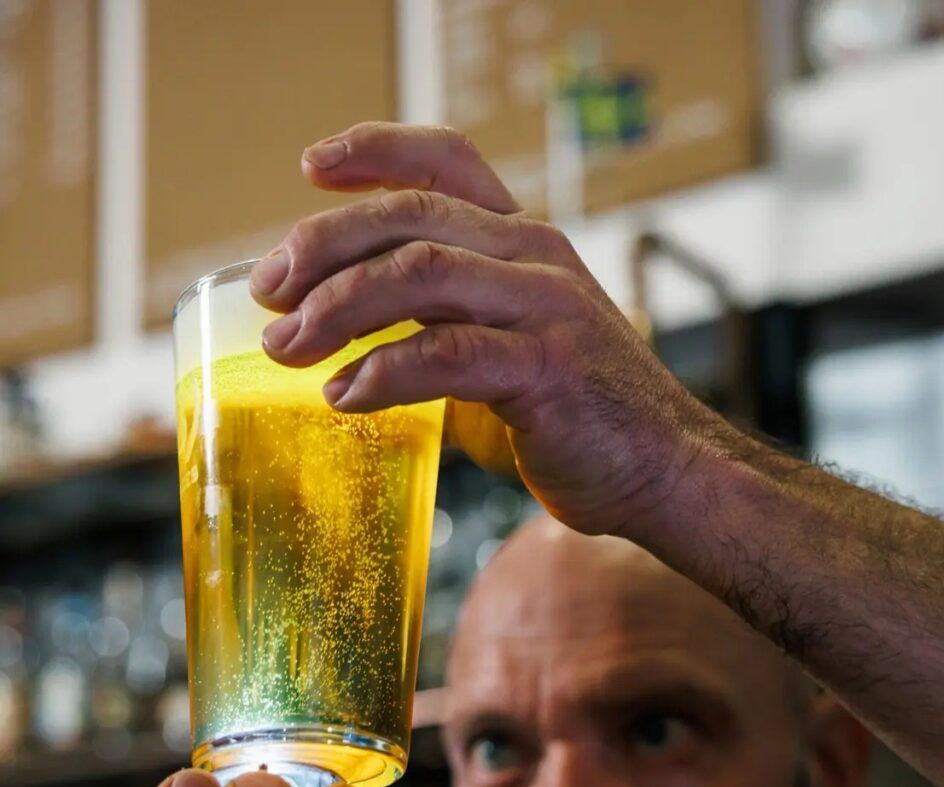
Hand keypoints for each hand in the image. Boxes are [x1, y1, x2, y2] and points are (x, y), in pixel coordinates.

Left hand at [250, 122, 727, 537]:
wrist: (664, 469)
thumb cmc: (582, 415)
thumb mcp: (512, 348)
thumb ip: (450, 326)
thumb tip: (360, 339)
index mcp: (526, 245)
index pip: (447, 164)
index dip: (375, 151)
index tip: (312, 166)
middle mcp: (535, 258)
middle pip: (410, 216)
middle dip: (324, 245)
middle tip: (270, 291)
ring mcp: (546, 309)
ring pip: (421, 274)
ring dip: (340, 308)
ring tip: (290, 347)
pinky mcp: (547, 369)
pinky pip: (448, 355)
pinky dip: (384, 372)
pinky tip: (345, 395)